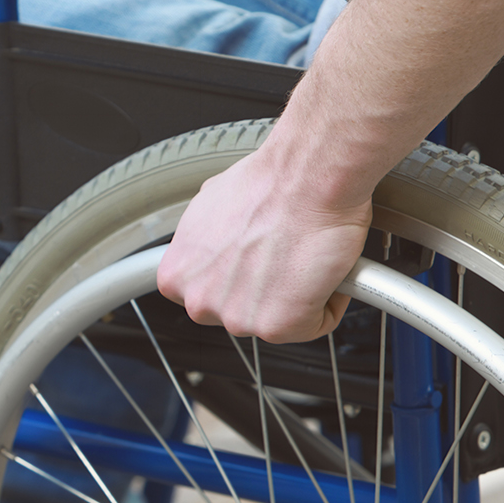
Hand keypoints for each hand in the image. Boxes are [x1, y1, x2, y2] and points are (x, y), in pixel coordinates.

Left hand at [155, 146, 371, 343]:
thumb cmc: (269, 183)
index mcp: (176, 277)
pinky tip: (322, 270)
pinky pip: (312, 325)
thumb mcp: (210, 209)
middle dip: (263, 290)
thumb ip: (207, 243)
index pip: (206, 296)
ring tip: (302, 256)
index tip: (253, 264)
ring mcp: (236, 319)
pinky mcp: (276, 326)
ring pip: (274, 320)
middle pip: (239, 312)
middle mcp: (199, 302)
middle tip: (283, 256)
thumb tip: (218, 247)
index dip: (237, 279)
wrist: (307, 176)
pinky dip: (327, 301)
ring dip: (294, 295)